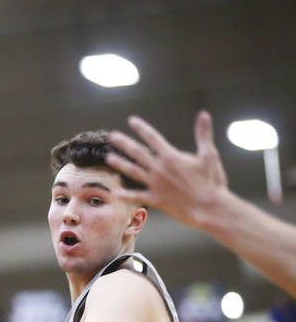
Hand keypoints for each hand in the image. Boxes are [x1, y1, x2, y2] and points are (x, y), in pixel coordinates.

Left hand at [105, 112, 230, 230]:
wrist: (209, 207)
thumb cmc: (212, 181)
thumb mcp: (209, 154)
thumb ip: (203, 134)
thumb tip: (204, 114)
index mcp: (171, 157)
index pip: (153, 138)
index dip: (141, 128)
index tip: (131, 120)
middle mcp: (160, 169)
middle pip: (138, 153)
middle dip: (124, 143)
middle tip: (112, 136)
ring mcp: (156, 185)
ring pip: (133, 172)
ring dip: (120, 164)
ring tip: (108, 158)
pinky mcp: (156, 199)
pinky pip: (137, 196)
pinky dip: (126, 195)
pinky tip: (115, 193)